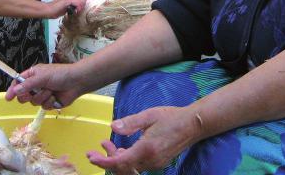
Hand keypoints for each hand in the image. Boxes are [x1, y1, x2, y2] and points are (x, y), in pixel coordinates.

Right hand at [5, 63, 82, 109]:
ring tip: (51, 91)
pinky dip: (49, 102)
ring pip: (34, 102)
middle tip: (34, 93)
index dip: (13, 90)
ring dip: (42, 97)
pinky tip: (56, 97)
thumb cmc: (60, 74)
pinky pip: (43, 107)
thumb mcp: (42, 76)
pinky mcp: (49, 103)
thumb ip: (28, 84)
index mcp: (33, 75)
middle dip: (29, 96)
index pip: (18, 83)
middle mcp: (36, 85)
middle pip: (23, 96)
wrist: (77, 82)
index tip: (8, 98)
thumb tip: (15, 91)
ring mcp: (43, 94)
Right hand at [44, 0, 85, 18]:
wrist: (48, 10)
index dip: (82, 3)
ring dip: (81, 6)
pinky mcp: (68, 0)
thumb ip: (72, 7)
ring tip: (77, 11)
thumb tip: (78, 9)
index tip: (79, 10)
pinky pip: (78, 2)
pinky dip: (78, 7)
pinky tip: (75, 11)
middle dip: (83, 4)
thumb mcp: (66, 8)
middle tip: (79, 11)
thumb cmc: (55, 11)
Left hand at [86, 106, 201, 172]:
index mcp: (146, 149)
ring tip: (109, 144)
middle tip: (99, 147)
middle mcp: (151, 161)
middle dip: (108, 159)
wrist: (193, 125)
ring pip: (130, 168)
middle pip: (123, 168)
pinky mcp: (158, 162)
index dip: (104, 161)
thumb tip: (113, 127)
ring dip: (117, 158)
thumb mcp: (149, 115)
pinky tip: (123, 148)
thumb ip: (130, 122)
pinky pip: (138, 166)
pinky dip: (127, 159)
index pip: (120, 162)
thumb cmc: (171, 117)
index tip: (92, 157)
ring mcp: (156, 164)